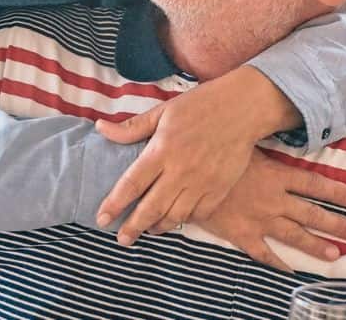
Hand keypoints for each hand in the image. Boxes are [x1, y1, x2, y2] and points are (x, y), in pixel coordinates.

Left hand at [95, 67, 297, 245]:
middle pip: (151, 208)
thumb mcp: (163, 111)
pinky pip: (200, 213)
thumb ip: (132, 127)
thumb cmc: (201, 105)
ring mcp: (202, 182)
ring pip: (175, 216)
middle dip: (133, 227)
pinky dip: (186, 219)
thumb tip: (101, 129)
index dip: (114, 204)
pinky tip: (178, 217)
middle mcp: (180, 171)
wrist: (244, 108)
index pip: (131, 184)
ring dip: (159, 226)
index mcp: (162, 150)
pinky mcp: (220, 188)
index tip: (102, 219)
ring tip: (149, 229)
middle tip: (122, 240)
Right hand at [197, 150, 345, 270]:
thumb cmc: (216, 155)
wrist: (185, 179)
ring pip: (294, 236)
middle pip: (312, 214)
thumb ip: (267, 142)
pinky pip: (263, 253)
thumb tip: (284, 124)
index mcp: (277, 176)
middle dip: (336, 225)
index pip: (315, 184)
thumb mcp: (246, 144)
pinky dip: (277, 263)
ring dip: (316, 246)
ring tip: (336, 254)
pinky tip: (290, 271)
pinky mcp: (242, 235)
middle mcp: (274, 200)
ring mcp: (259, 220)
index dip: (337, 192)